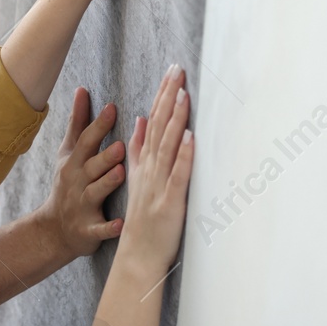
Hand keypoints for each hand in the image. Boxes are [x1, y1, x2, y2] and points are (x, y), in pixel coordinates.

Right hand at [31, 87, 126, 259]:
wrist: (54, 230)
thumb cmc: (68, 184)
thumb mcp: (69, 153)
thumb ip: (78, 122)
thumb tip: (82, 89)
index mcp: (75, 162)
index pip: (86, 141)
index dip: (98, 125)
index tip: (112, 108)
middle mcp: (77, 182)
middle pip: (91, 166)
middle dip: (105, 156)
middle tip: (121, 145)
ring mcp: (82, 206)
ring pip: (95, 193)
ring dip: (107, 183)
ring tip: (121, 173)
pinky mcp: (89, 230)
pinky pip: (100, 229)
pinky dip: (110, 228)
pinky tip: (122, 224)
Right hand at [118, 65, 193, 271]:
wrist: (137, 255)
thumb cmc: (143, 220)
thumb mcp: (137, 178)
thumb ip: (138, 150)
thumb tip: (139, 122)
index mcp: (145, 163)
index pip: (152, 121)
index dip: (162, 96)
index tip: (171, 72)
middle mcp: (151, 169)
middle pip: (159, 126)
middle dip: (169, 97)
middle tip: (177, 70)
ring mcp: (159, 184)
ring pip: (167, 146)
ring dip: (175, 119)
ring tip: (182, 94)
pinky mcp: (169, 201)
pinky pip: (177, 175)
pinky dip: (183, 155)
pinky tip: (189, 136)